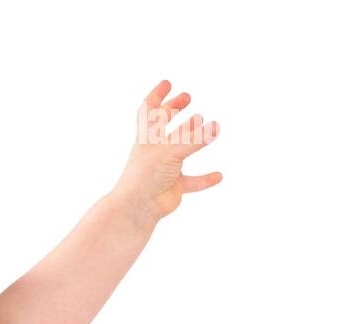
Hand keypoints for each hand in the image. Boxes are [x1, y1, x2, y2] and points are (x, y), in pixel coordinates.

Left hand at [112, 78, 221, 227]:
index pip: (149, 110)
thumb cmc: (147, 174)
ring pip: (179, 149)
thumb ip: (195, 139)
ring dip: (192, 138)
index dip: (157, 95)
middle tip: (187, 97)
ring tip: (208, 127)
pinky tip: (218, 176)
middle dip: (173, 109)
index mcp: (147, 137)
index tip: (168, 83)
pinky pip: (193, 181)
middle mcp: (155, 150)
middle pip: (163, 125)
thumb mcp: (172, 150)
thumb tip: (216, 127)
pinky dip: (204, 179)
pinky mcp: (174, 186)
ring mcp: (165, 168)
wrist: (137, 207)